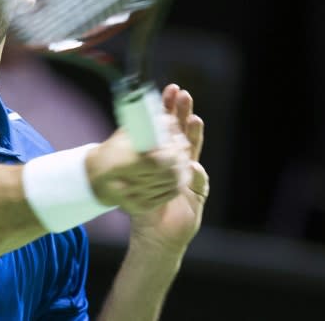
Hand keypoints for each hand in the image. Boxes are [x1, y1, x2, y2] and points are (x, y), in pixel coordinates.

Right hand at [86, 106, 191, 215]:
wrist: (94, 179)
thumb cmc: (112, 151)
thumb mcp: (124, 135)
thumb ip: (147, 127)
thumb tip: (171, 117)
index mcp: (120, 164)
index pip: (156, 161)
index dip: (171, 150)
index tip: (178, 138)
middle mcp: (126, 186)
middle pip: (167, 173)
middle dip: (180, 158)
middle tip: (183, 146)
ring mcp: (134, 199)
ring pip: (170, 185)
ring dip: (182, 169)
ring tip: (183, 156)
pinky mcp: (141, 208)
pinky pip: (167, 195)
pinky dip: (177, 182)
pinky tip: (179, 171)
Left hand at [128, 84, 207, 253]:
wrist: (155, 234)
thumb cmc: (144, 203)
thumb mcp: (135, 176)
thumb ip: (135, 154)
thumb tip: (125, 126)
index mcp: (167, 155)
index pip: (171, 127)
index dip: (172, 109)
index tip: (172, 90)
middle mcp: (182, 162)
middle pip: (185, 133)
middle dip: (185, 114)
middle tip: (185, 96)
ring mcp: (191, 177)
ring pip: (194, 153)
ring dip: (194, 137)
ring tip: (193, 121)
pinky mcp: (197, 195)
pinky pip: (198, 183)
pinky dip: (196, 175)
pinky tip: (192, 166)